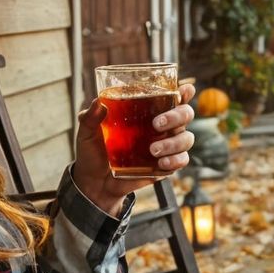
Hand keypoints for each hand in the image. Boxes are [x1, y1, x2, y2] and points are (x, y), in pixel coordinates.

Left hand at [73, 81, 195, 214]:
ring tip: (153, 150)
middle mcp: (162, 127)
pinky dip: (175, 161)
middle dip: (177, 116)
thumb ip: (90, 117)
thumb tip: (98, 103)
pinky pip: (181, 161)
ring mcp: (166, 146)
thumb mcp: (87, 132)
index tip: (184, 89)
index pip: (172, 97)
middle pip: (185, 114)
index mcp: (147, 112)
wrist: (94, 183)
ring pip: (186, 138)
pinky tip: (161, 163)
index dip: (184, 92)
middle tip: (156, 124)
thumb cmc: (93, 152)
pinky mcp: (165, 166)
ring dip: (174, 142)